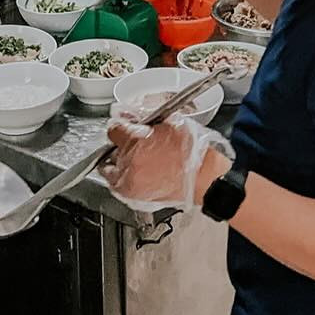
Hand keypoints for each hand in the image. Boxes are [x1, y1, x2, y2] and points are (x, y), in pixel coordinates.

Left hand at [100, 116, 224, 207]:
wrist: (206, 178)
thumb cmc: (194, 152)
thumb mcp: (172, 123)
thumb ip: (150, 120)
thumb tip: (135, 118)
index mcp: (136, 139)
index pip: (113, 129)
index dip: (121, 126)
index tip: (125, 127)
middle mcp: (128, 161)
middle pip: (109, 149)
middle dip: (120, 145)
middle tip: (132, 144)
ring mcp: (130, 180)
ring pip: (109, 169)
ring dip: (118, 163)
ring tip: (135, 161)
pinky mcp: (133, 196)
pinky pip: (118, 185)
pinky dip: (123, 179)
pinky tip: (138, 174)